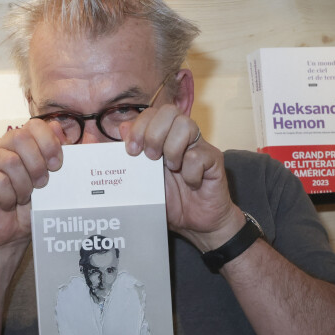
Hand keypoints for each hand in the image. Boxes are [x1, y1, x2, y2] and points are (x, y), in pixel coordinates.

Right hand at [0, 119, 64, 247]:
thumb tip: (58, 128)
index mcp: (20, 143)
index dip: (49, 143)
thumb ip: (54, 155)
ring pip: (11, 161)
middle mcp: (1, 147)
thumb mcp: (49, 182)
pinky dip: (8, 197)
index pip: (34, 125)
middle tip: (40, 185)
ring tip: (22, 198)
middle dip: (37, 165)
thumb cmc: (27, 208)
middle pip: (21, 138)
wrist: (8, 235)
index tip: (57, 166)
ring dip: (23, 186)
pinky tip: (7, 203)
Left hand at [121, 104, 240, 250]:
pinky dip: (190, 173)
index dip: (140, 126)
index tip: (132, 150)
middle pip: (169, 111)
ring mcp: (199, 146)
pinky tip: (190, 183)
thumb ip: (130, 157)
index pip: (152, 113)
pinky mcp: (214, 160)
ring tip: (172, 169)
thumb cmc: (170, 200)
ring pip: (186, 125)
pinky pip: (199, 155)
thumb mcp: (143, 180)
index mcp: (163, 137)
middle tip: (150, 159)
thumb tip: (120, 128)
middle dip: (153, 134)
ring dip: (172, 149)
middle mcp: (182, 137)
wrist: (195, 223)